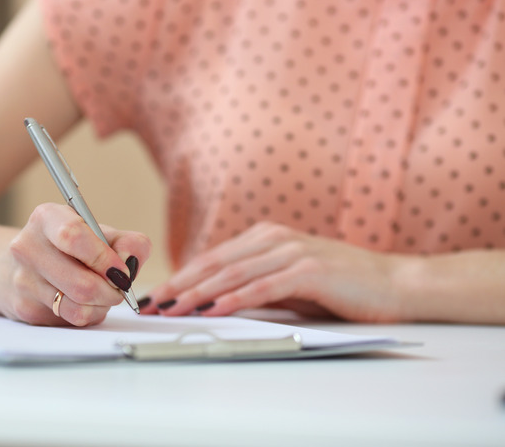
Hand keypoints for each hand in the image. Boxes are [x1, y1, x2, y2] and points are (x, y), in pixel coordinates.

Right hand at [0, 203, 150, 326]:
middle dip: (111, 291)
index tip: (122, 271)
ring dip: (102, 305)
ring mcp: (23, 280)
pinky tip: (85, 302)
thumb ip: (128, 243)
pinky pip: (71, 320)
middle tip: (120, 287)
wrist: (21, 264)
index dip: (104, 259)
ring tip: (102, 293)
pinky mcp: (24, 308)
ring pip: (78, 307)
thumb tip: (129, 263)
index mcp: (46, 218)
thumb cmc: (69, 247)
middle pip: (81, 283)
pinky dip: (89, 314)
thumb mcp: (100, 234)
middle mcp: (27, 247)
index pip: (73, 237)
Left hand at [139, 221, 408, 322]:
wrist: (395, 284)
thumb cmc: (340, 287)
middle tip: (153, 303)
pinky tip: (215, 310)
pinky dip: (236, 299)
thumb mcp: (289, 282)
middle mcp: (275, 239)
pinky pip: (264, 286)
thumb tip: (212, 300)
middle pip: (215, 263)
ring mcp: (293, 252)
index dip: (181, 276)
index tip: (156, 295)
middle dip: (180, 285)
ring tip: (173, 308)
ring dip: (199, 293)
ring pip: (233, 273)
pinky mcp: (310, 271)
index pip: (213, 258)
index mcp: (266, 237)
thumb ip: (255, 284)